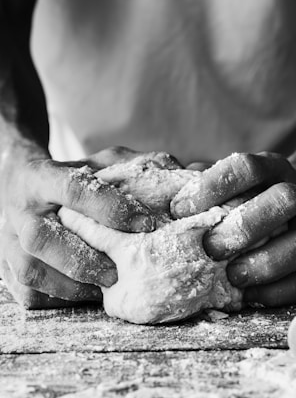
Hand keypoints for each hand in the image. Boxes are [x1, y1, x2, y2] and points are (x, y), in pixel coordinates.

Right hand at [0, 146, 155, 308]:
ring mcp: (8, 239)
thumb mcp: (93, 162)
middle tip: (115, 274)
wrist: (17, 180)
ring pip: (30, 270)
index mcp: (41, 176)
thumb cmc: (65, 175)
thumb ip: (128, 167)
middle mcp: (21, 209)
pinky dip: (56, 299)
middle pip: (41, 238)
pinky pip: (26, 291)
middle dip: (83, 260)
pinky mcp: (5, 263)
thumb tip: (176, 180)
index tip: (144, 224)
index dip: (109, 208)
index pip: (74, 189)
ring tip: (102, 291)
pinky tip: (81, 294)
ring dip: (69, 287)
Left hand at [171, 152, 295, 306]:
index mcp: (270, 168)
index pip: (246, 167)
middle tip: (211, 247)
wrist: (273, 218)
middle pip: (283, 199)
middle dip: (245, 226)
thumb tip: (162, 195)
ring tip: (233, 276)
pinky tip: (250, 295)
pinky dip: (277, 289)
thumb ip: (199, 184)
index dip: (211, 187)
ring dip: (265, 262)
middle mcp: (295, 191)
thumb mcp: (220, 186)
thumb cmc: (235, 202)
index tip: (180, 210)